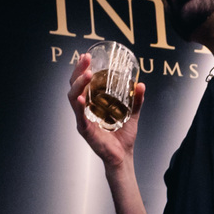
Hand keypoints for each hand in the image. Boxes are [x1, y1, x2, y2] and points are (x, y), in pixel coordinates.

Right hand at [67, 52, 144, 168]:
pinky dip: (79, 107)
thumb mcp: (132, 114)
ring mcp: (82, 120)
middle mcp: (84, 111)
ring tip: (87, 74)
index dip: (81, 69)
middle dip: (78, 71)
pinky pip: (79, 117)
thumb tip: (141, 84)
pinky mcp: (85, 131)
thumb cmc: (123, 137)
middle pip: (74, 87)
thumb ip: (136, 100)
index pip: (82, 83)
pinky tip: (81, 99)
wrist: (123, 156)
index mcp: (91, 104)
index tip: (86, 56)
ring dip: (79, 85)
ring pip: (73, 98)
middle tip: (86, 60)